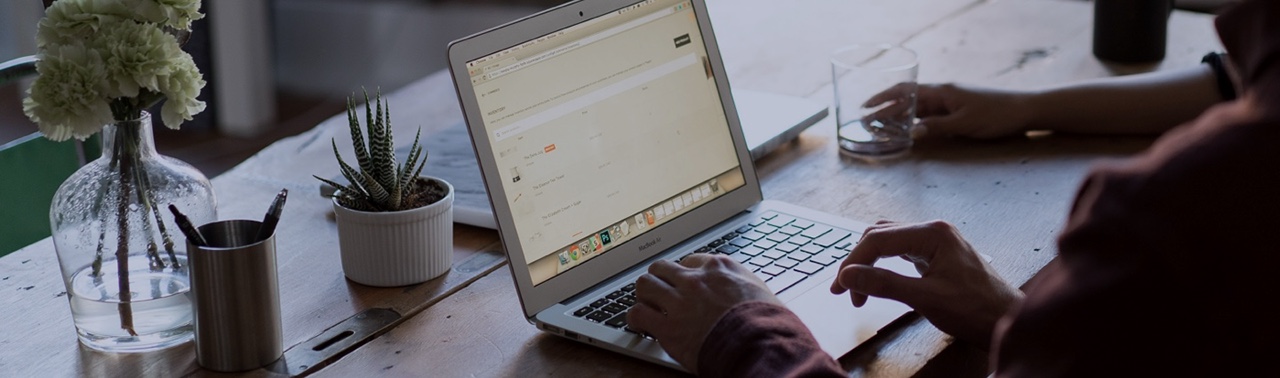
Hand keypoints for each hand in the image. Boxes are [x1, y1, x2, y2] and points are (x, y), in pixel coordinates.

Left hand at [628, 254, 780, 370]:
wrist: (761, 344)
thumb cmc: (769, 323)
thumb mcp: (761, 292)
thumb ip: (743, 287)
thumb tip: (744, 293)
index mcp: (720, 268)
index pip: (691, 261)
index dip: (685, 273)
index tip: (684, 282)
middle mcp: (695, 280)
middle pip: (662, 267)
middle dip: (659, 279)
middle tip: (660, 291)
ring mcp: (679, 302)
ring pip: (644, 285)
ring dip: (644, 295)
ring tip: (646, 304)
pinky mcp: (667, 327)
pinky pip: (638, 314)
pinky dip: (635, 318)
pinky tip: (639, 324)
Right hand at [829, 220, 1021, 346]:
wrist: (1007, 320)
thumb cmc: (977, 309)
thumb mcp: (926, 298)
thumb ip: (884, 284)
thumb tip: (849, 276)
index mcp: (933, 233)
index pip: (878, 239)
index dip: (853, 262)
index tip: (840, 287)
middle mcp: (934, 230)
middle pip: (880, 236)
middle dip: (858, 262)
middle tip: (845, 290)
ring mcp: (936, 241)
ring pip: (888, 242)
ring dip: (869, 262)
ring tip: (858, 288)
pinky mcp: (937, 254)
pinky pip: (901, 250)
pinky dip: (884, 264)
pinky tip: (879, 279)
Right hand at [865, 83, 1033, 138]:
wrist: (1024, 110)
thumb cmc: (996, 115)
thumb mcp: (964, 124)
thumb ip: (937, 127)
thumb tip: (911, 132)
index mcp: (942, 92)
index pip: (905, 91)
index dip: (882, 98)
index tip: (865, 107)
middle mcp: (942, 94)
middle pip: (907, 99)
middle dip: (885, 109)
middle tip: (866, 121)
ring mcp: (949, 102)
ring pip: (917, 107)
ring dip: (898, 116)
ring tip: (880, 127)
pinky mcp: (956, 110)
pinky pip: (929, 114)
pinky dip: (915, 121)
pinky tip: (907, 129)